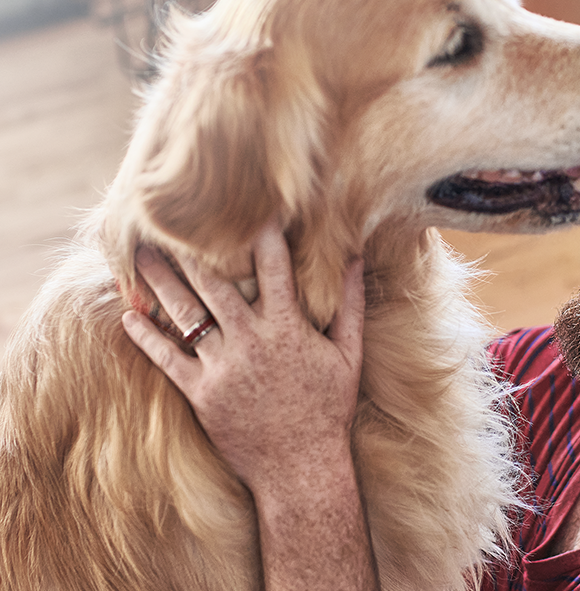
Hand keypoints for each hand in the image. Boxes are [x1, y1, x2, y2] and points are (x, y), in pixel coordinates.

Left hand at [122, 225, 364, 487]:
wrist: (300, 467)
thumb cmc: (328, 409)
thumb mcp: (348, 355)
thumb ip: (350, 305)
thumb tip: (354, 260)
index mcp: (287, 328)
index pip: (273, 268)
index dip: (261, 234)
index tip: (248, 206)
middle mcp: (250, 341)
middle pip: (212, 284)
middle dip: (189, 250)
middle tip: (167, 222)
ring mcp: (221, 367)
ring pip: (184, 314)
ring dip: (159, 282)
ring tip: (140, 256)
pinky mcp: (200, 393)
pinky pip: (165, 359)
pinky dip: (145, 336)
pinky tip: (129, 315)